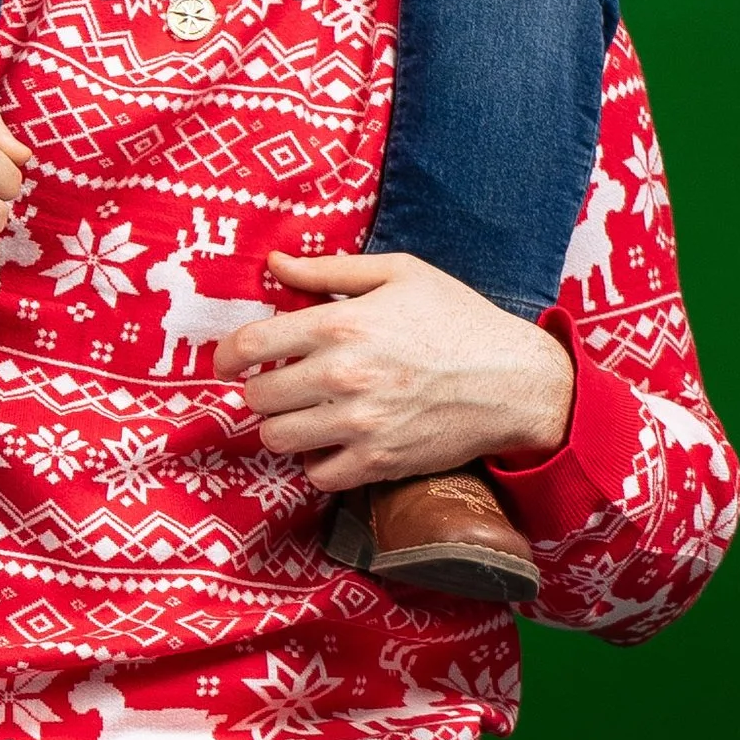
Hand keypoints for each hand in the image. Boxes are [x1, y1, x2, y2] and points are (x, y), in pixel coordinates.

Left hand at [218, 249, 574, 490]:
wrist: (514, 380)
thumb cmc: (457, 319)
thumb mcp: (399, 274)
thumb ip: (328, 270)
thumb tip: (274, 264)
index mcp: (341, 324)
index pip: (249, 347)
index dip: (225, 357)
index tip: (225, 364)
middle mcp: (343, 376)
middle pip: (258, 397)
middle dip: (260, 390)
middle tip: (278, 385)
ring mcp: (360, 424)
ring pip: (278, 439)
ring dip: (282, 427)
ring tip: (302, 414)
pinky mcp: (379, 462)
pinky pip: (317, 475)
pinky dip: (315, 462)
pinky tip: (330, 443)